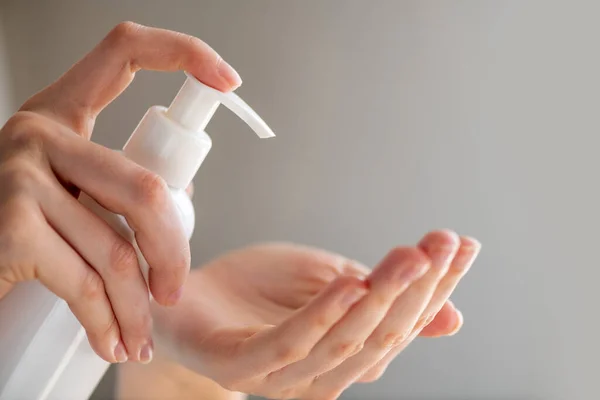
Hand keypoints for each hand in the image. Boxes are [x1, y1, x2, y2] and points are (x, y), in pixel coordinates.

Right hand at [0, 22, 240, 363]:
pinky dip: (106, 323)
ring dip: (137, 307)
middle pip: (145, 188)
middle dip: (172, 253)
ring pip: (119, 248)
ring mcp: (21, 174)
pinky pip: (86, 282)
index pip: (125, 52)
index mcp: (61, 115)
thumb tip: (181, 191)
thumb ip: (113, 184)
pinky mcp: (11, 223)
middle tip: (173, 292)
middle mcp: (38, 133)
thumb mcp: (62, 190)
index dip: (183, 54)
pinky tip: (111, 342)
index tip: (229, 79)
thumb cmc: (11, 231)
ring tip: (140, 336)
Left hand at [150, 230, 480, 398]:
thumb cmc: (257, 290)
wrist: (185, 294)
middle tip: (441, 244)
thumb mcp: (330, 282)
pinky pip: (289, 344)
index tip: (460, 247)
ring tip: (410, 257)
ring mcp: (281, 379)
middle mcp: (320, 377)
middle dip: (417, 290)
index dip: (436, 289)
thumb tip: (453, 318)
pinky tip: (349, 283)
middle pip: (379, 337)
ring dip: (381, 297)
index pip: (402, 326)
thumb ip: (381, 297)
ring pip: (343, 341)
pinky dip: (322, 315)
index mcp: (345, 357)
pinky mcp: (241, 368)